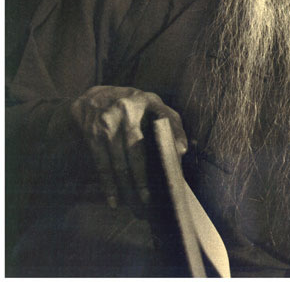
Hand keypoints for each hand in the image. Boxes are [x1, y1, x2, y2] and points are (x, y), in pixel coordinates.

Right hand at [70, 85, 187, 209]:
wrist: (93, 97)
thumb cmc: (132, 106)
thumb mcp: (153, 105)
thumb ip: (171, 123)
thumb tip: (182, 150)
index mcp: (148, 102)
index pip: (165, 119)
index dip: (174, 136)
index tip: (178, 158)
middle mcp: (127, 111)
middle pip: (137, 150)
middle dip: (143, 179)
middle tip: (150, 200)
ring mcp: (107, 123)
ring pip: (119, 161)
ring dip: (127, 187)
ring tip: (136, 205)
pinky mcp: (93, 134)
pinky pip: (102, 164)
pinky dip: (108, 184)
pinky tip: (114, 200)